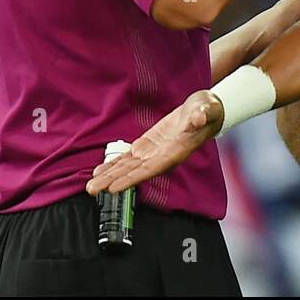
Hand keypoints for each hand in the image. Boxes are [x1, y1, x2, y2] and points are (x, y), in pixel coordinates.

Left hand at [86, 90, 224, 194]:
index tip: (114, 187)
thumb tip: (197, 118)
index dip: (131, 178)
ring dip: (109, 176)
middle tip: (93, 190)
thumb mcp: (206, 110)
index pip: (149, 169)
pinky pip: (129, 158)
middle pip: (133, 173)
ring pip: (128, 168)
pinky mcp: (147, 145)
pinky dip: (114, 164)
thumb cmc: (207, 111)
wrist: (205, 111)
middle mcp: (161, 158)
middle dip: (113, 181)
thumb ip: (202, 115)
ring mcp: (153, 153)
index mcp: (174, 153)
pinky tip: (101, 170)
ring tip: (92, 186)